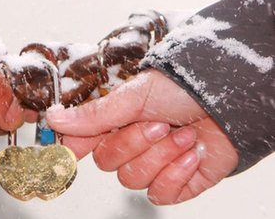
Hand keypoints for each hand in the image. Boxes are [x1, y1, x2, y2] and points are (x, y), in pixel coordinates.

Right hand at [46, 69, 237, 204]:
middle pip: (108, 164)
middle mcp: (130, 145)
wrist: (230, 101)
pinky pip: (160, 194)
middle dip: (135, 144)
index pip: (81, 144)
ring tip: (183, 134)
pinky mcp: (176, 183)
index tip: (69, 153)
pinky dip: (176, 174)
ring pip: (133, 179)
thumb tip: (54, 119)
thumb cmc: (181, 88)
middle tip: (158, 124)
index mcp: (115, 122)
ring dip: (161, 155)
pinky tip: (191, 154)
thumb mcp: (134, 97)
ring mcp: (153, 165)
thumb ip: (93, 115)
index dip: (73, 150)